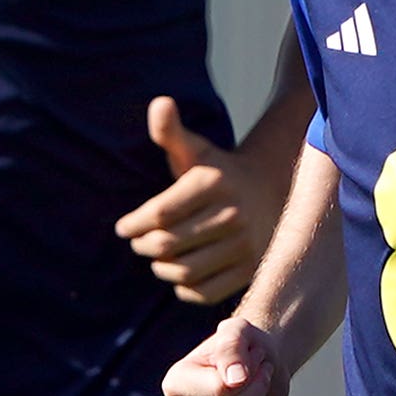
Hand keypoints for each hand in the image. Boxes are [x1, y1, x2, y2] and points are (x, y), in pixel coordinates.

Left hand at [114, 96, 263, 307]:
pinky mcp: (251, 269)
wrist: (272, 190)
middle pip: (168, 244)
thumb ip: (171, 132)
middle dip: (144, 246)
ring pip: (184, 271)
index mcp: (213, 183)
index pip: (159, 213)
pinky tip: (180, 275)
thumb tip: (159, 103)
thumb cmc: (218, 172)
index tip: (124, 227)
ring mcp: (245, 244)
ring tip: (157, 259)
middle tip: (139, 243)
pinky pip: (205, 292)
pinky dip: (185, 289)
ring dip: (161, 268)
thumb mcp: (196, 150)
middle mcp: (232, 213)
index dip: (133, 224)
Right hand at [165, 315, 285, 395]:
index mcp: (175, 383)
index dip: (250, 374)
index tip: (253, 357)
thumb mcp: (238, 331)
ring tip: (257, 391)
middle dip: (259, 389)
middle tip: (258, 373)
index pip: (222, 390)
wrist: (260, 365)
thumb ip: (231, 346)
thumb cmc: (244, 346)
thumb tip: (234, 380)